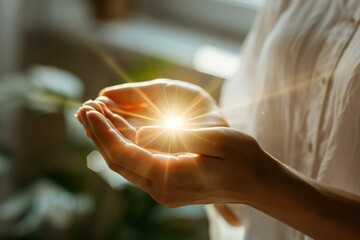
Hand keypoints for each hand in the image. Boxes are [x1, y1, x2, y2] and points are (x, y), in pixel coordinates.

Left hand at [93, 79, 240, 224]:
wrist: (257, 181)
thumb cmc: (242, 158)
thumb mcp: (214, 140)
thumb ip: (177, 137)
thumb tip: (139, 135)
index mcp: (170, 178)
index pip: (124, 154)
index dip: (104, 130)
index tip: (90, 108)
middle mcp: (161, 190)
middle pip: (117, 160)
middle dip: (99, 134)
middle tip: (84, 108)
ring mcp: (163, 189)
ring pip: (125, 163)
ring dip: (109, 139)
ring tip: (94, 116)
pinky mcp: (168, 184)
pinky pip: (137, 164)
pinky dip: (124, 145)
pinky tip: (118, 128)